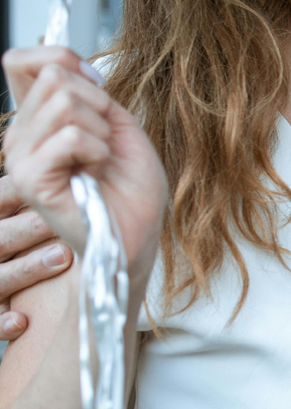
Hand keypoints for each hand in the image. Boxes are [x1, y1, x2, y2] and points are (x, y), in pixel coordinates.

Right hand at [0, 175, 72, 340]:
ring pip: (0, 276)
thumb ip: (51, 190)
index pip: (2, 198)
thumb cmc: (42, 238)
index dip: (23, 191)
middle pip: (1, 236)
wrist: (19, 299)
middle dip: (30, 228)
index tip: (57, 182)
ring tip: (63, 256)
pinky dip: (1, 322)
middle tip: (61, 220)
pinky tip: (21, 321)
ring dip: (27, 268)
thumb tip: (87, 162)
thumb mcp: (36, 212)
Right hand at [2, 47, 168, 285]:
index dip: (63, 57)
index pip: (20, 59)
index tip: (97, 84)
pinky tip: (95, 172)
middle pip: (54, 75)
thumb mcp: (117, 122)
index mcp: (38, 118)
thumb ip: (89, 91)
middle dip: (98, 101)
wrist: (138, 230)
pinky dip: (98, 149)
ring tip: (100, 159)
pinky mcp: (31, 178)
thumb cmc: (130, 185)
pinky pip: (71, 136)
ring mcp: (20, 157)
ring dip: (101, 129)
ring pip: (66, 102)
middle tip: (105, 139)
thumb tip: (70, 65)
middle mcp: (20, 135)